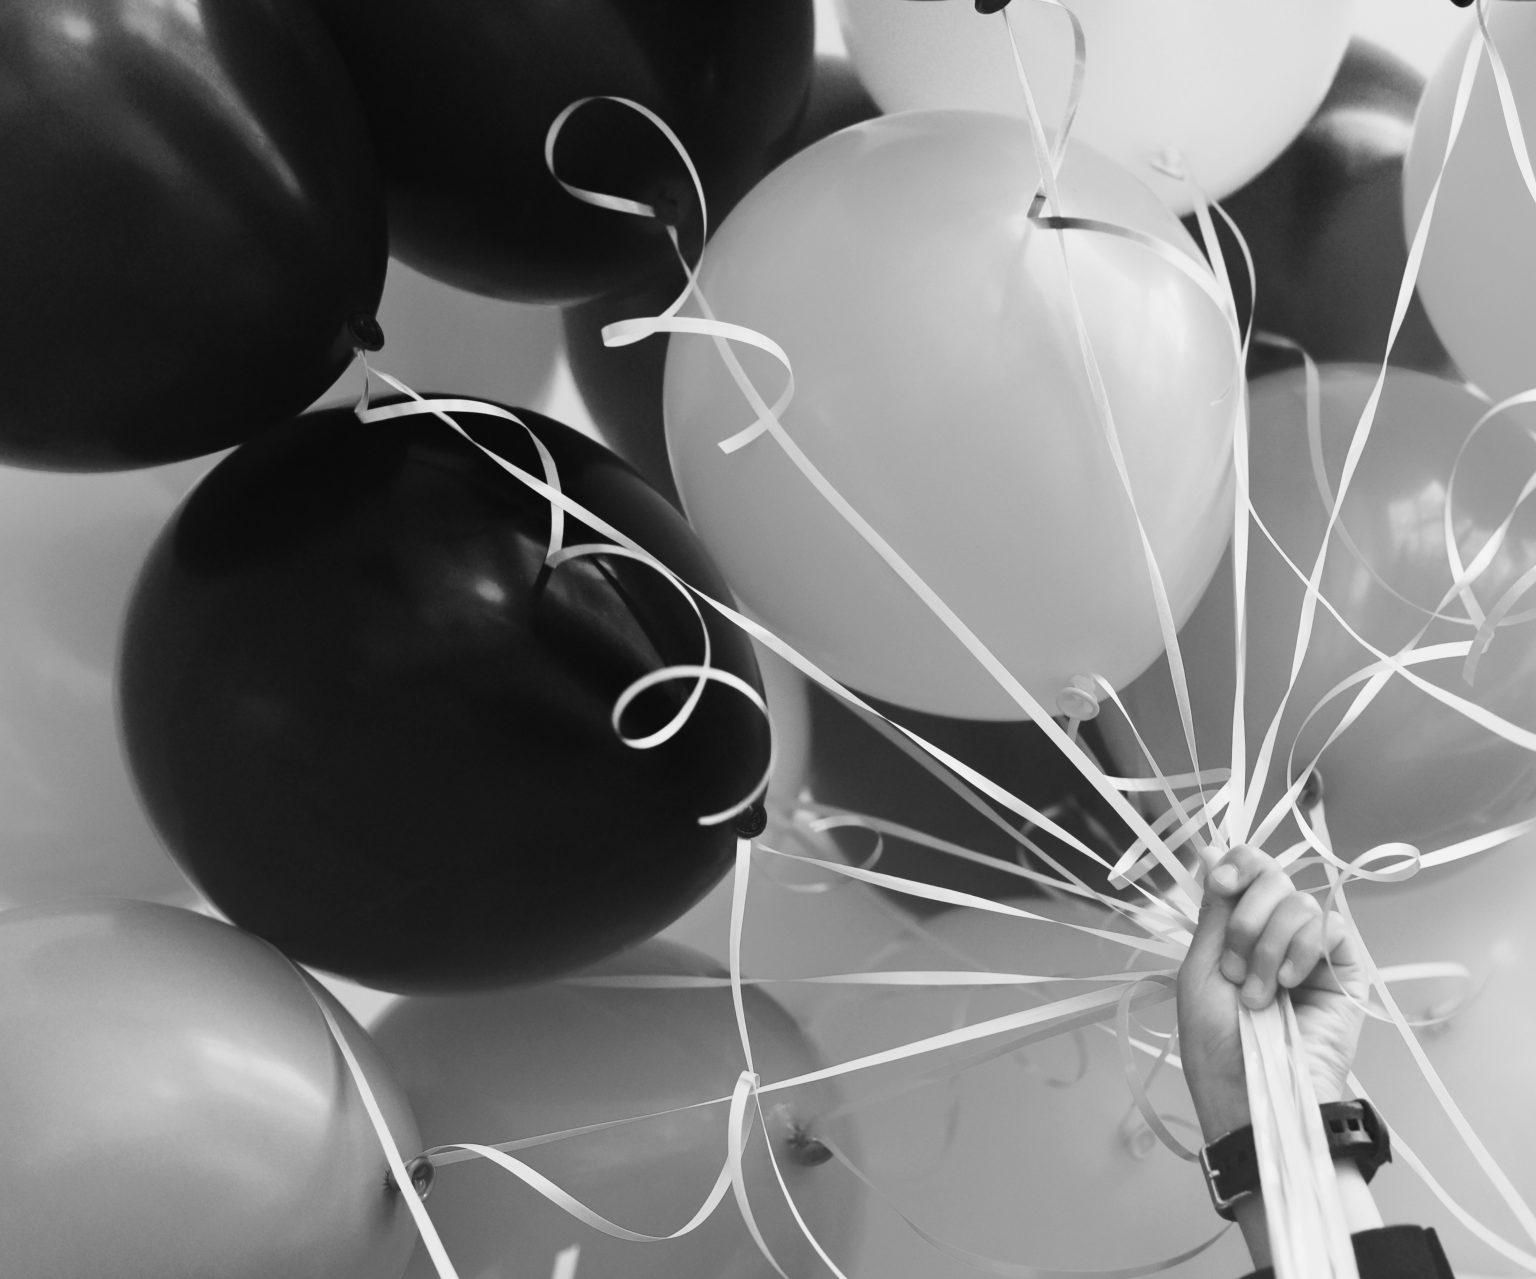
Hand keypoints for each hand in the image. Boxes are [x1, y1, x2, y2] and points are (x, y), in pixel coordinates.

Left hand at [1177, 845, 1367, 1141]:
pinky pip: (1330, 925)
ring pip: (1299, 900)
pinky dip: (1303, 949)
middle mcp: (1275, 934)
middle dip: (1246, 917)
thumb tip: (1213, 851)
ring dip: (1267, 945)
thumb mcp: (1202, 970)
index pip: (1248, 870)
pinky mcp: (1345, 971)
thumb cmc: (1217, 1044)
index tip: (1222, 882)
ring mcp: (1311, 952)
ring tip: (1258, 994)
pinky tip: (1289, 984)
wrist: (1254, 1095)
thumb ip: (1215, 912)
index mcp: (1237, 930)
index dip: (1238, 864)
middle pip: (1273, 876)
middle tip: (1233, 967)